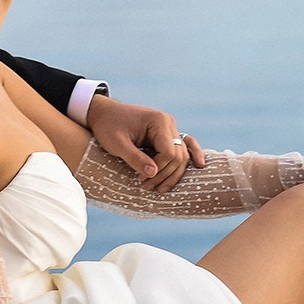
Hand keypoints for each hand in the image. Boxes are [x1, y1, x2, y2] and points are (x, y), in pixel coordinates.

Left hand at [85, 94, 206, 189]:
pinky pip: (184, 146)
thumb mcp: (116, 143)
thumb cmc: (108, 126)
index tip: (141, 178)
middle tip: (147, 187)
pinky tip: (200, 165)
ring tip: (159, 189)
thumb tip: (153, 174)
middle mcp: (168, 123)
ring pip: (182, 154)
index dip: (159, 169)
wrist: (103, 113)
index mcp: (158, 121)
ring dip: (174, 173)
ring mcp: (170, 128)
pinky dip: (190, 156)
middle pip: (178, 155)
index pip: (169, 152)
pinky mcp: (167, 134)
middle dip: (165, 175)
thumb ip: (135, 158)